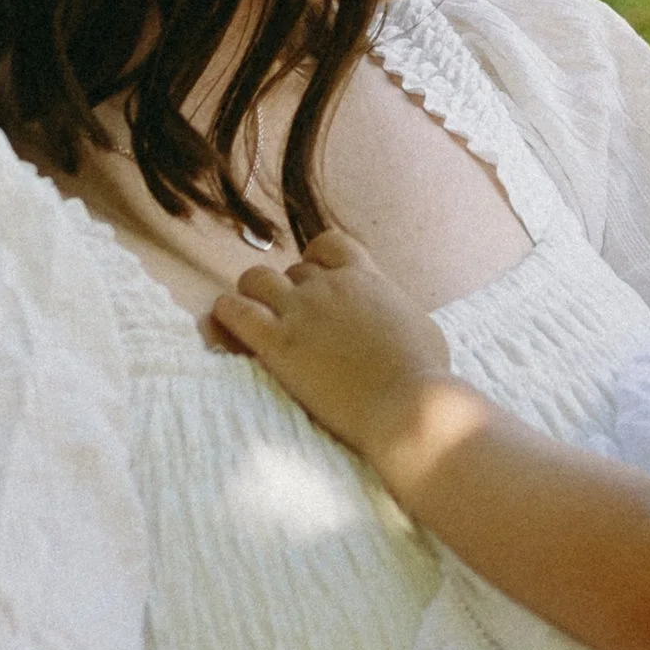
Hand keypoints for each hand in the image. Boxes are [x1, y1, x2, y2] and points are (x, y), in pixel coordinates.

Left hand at [210, 231, 455, 471]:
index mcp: (366, 278)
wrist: (408, 404)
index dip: (316, 261)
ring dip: (253, 295)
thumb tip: (391, 318)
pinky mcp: (277, 343)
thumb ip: (394, 312)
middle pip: (292, 270)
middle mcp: (330, 286)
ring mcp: (301, 311)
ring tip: (254, 318)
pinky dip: (225, 312)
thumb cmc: (424, 375)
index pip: (329, 245)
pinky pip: (234, 311)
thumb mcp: (419, 327)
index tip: (317, 281)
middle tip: (292, 323)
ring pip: (255, 279)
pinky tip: (225, 322)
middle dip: (289, 292)